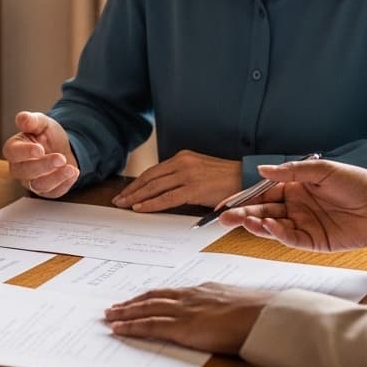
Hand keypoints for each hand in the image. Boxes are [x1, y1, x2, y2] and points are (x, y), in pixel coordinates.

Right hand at [4, 111, 78, 197]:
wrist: (62, 148)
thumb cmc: (47, 136)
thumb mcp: (42, 123)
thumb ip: (32, 121)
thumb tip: (22, 118)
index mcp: (14, 149)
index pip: (13, 152)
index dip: (25, 152)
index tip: (39, 149)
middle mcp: (19, 168)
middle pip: (26, 171)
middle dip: (44, 165)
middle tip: (61, 158)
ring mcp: (32, 182)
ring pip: (39, 185)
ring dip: (56, 178)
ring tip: (70, 168)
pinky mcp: (46, 191)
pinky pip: (53, 192)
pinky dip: (65, 183)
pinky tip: (74, 172)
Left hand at [104, 283, 270, 353]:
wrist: (264, 315)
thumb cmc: (260, 311)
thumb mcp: (238, 302)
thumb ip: (225, 305)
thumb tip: (224, 312)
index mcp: (204, 290)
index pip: (171, 292)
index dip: (152, 296)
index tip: (139, 299)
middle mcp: (190, 296)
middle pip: (153, 298)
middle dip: (132, 303)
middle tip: (114, 306)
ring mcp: (184, 311)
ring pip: (146, 309)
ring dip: (125, 312)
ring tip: (110, 315)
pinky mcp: (181, 327)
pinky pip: (150, 326)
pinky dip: (132, 326)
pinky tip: (119, 329)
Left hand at [111, 150, 239, 211]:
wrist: (248, 179)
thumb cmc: (227, 180)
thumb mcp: (200, 172)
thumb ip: (181, 178)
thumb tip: (162, 193)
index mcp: (183, 157)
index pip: (153, 171)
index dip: (137, 183)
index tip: (126, 192)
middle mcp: (183, 163)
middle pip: (150, 178)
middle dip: (132, 190)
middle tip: (118, 200)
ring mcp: (187, 175)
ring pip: (154, 187)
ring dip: (136, 197)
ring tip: (124, 205)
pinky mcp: (194, 188)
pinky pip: (166, 198)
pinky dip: (151, 204)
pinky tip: (140, 208)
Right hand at [221, 158, 366, 251]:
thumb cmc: (357, 183)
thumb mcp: (323, 170)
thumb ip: (292, 171)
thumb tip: (263, 170)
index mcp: (295, 188)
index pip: (264, 194)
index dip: (245, 198)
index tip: (226, 203)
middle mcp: (296, 207)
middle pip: (263, 212)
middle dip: (242, 215)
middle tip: (224, 219)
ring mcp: (303, 225)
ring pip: (272, 227)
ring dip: (256, 225)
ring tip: (243, 222)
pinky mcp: (314, 241)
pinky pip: (290, 239)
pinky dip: (277, 234)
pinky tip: (268, 227)